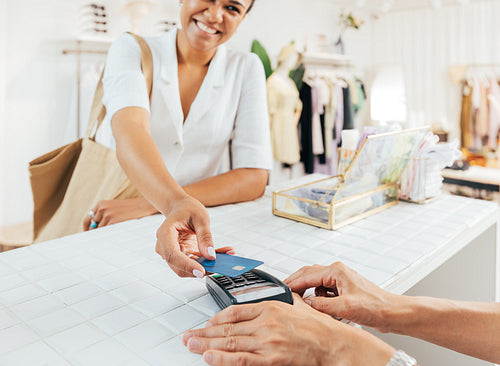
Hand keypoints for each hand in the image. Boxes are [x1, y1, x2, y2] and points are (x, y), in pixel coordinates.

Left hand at [83, 197, 157, 230]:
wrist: (142, 206)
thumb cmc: (129, 209)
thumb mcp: (114, 208)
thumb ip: (103, 215)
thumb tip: (94, 229)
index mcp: (101, 204)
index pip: (88, 218)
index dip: (87, 228)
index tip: (88, 234)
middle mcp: (102, 208)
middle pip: (93, 226)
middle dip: (96, 232)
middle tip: (99, 238)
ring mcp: (107, 215)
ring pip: (100, 230)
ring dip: (106, 233)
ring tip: (116, 231)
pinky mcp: (113, 221)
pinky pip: (107, 232)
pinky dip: (110, 234)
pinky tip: (118, 231)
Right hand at [155, 195, 232, 277]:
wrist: (181, 208)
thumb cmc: (187, 209)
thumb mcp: (200, 218)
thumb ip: (205, 237)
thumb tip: (210, 255)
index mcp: (165, 233)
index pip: (172, 254)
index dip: (186, 265)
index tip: (201, 272)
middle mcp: (165, 246)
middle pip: (178, 266)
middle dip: (198, 269)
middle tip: (218, 267)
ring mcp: (172, 253)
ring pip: (187, 268)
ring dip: (206, 266)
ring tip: (225, 257)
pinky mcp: (182, 256)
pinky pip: (194, 263)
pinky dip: (208, 262)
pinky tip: (222, 254)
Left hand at [183, 294, 394, 365]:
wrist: (333, 343)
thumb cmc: (319, 326)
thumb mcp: (298, 304)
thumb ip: (284, 299)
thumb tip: (279, 294)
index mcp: (270, 307)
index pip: (235, 311)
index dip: (217, 318)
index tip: (207, 323)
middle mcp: (265, 323)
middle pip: (227, 328)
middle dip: (204, 332)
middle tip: (188, 335)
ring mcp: (266, 342)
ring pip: (229, 343)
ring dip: (206, 345)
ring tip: (191, 345)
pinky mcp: (271, 359)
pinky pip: (241, 359)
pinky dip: (223, 358)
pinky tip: (210, 357)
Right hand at [284, 262, 401, 331]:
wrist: (393, 313)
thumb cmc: (376, 306)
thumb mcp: (345, 308)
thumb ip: (321, 305)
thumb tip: (307, 303)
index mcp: (337, 271)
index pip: (307, 274)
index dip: (292, 283)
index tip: (282, 291)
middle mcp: (338, 272)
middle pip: (309, 275)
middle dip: (297, 285)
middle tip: (286, 295)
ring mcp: (341, 281)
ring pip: (317, 284)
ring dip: (312, 295)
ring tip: (311, 307)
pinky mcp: (344, 290)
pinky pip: (325, 293)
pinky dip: (321, 301)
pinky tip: (326, 310)